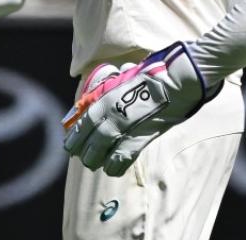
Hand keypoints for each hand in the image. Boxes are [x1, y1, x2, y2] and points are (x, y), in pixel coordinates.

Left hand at [61, 42, 216, 174]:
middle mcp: (112, 115)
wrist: (175, 82)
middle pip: (91, 140)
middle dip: (84, 151)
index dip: (76, 137)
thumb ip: (107, 92)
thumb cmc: (150, 77)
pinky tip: (112, 169)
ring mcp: (126, 128)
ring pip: (103, 151)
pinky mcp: (142, 138)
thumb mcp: (121, 80)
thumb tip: (94, 101)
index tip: (70, 144)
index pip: (84, 123)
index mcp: (105, 99)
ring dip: (96, 160)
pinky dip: (115, 165)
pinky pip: (123, 157)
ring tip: (94, 164)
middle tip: (82, 157)